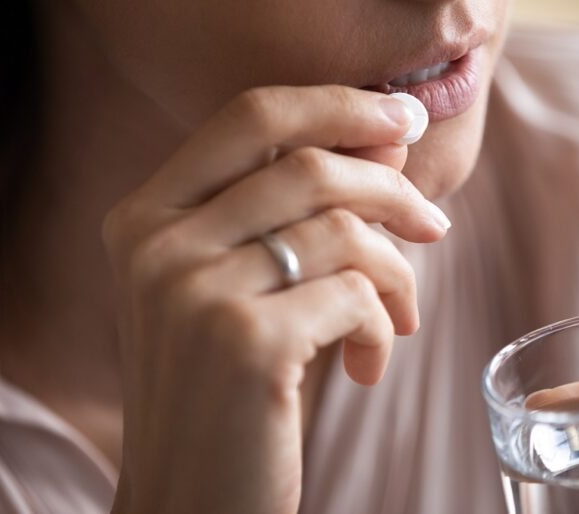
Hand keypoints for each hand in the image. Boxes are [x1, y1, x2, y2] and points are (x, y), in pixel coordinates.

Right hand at [100, 85, 449, 513]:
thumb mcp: (245, 286)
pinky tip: (367, 364)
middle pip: (310, 165)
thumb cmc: (225, 387)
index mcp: (144, 215)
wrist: (190, 498)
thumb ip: (298, 208)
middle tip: (433, 226)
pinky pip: (358, 294)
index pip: (252, 114)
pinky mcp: (245, 343)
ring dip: (397, 274)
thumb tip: (390, 137)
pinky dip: (383, 326)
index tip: (405, 120)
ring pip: (345, 230)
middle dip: (394, 189)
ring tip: (399, 319)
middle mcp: (157, 243)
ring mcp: (193, 292)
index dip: (339, 105)